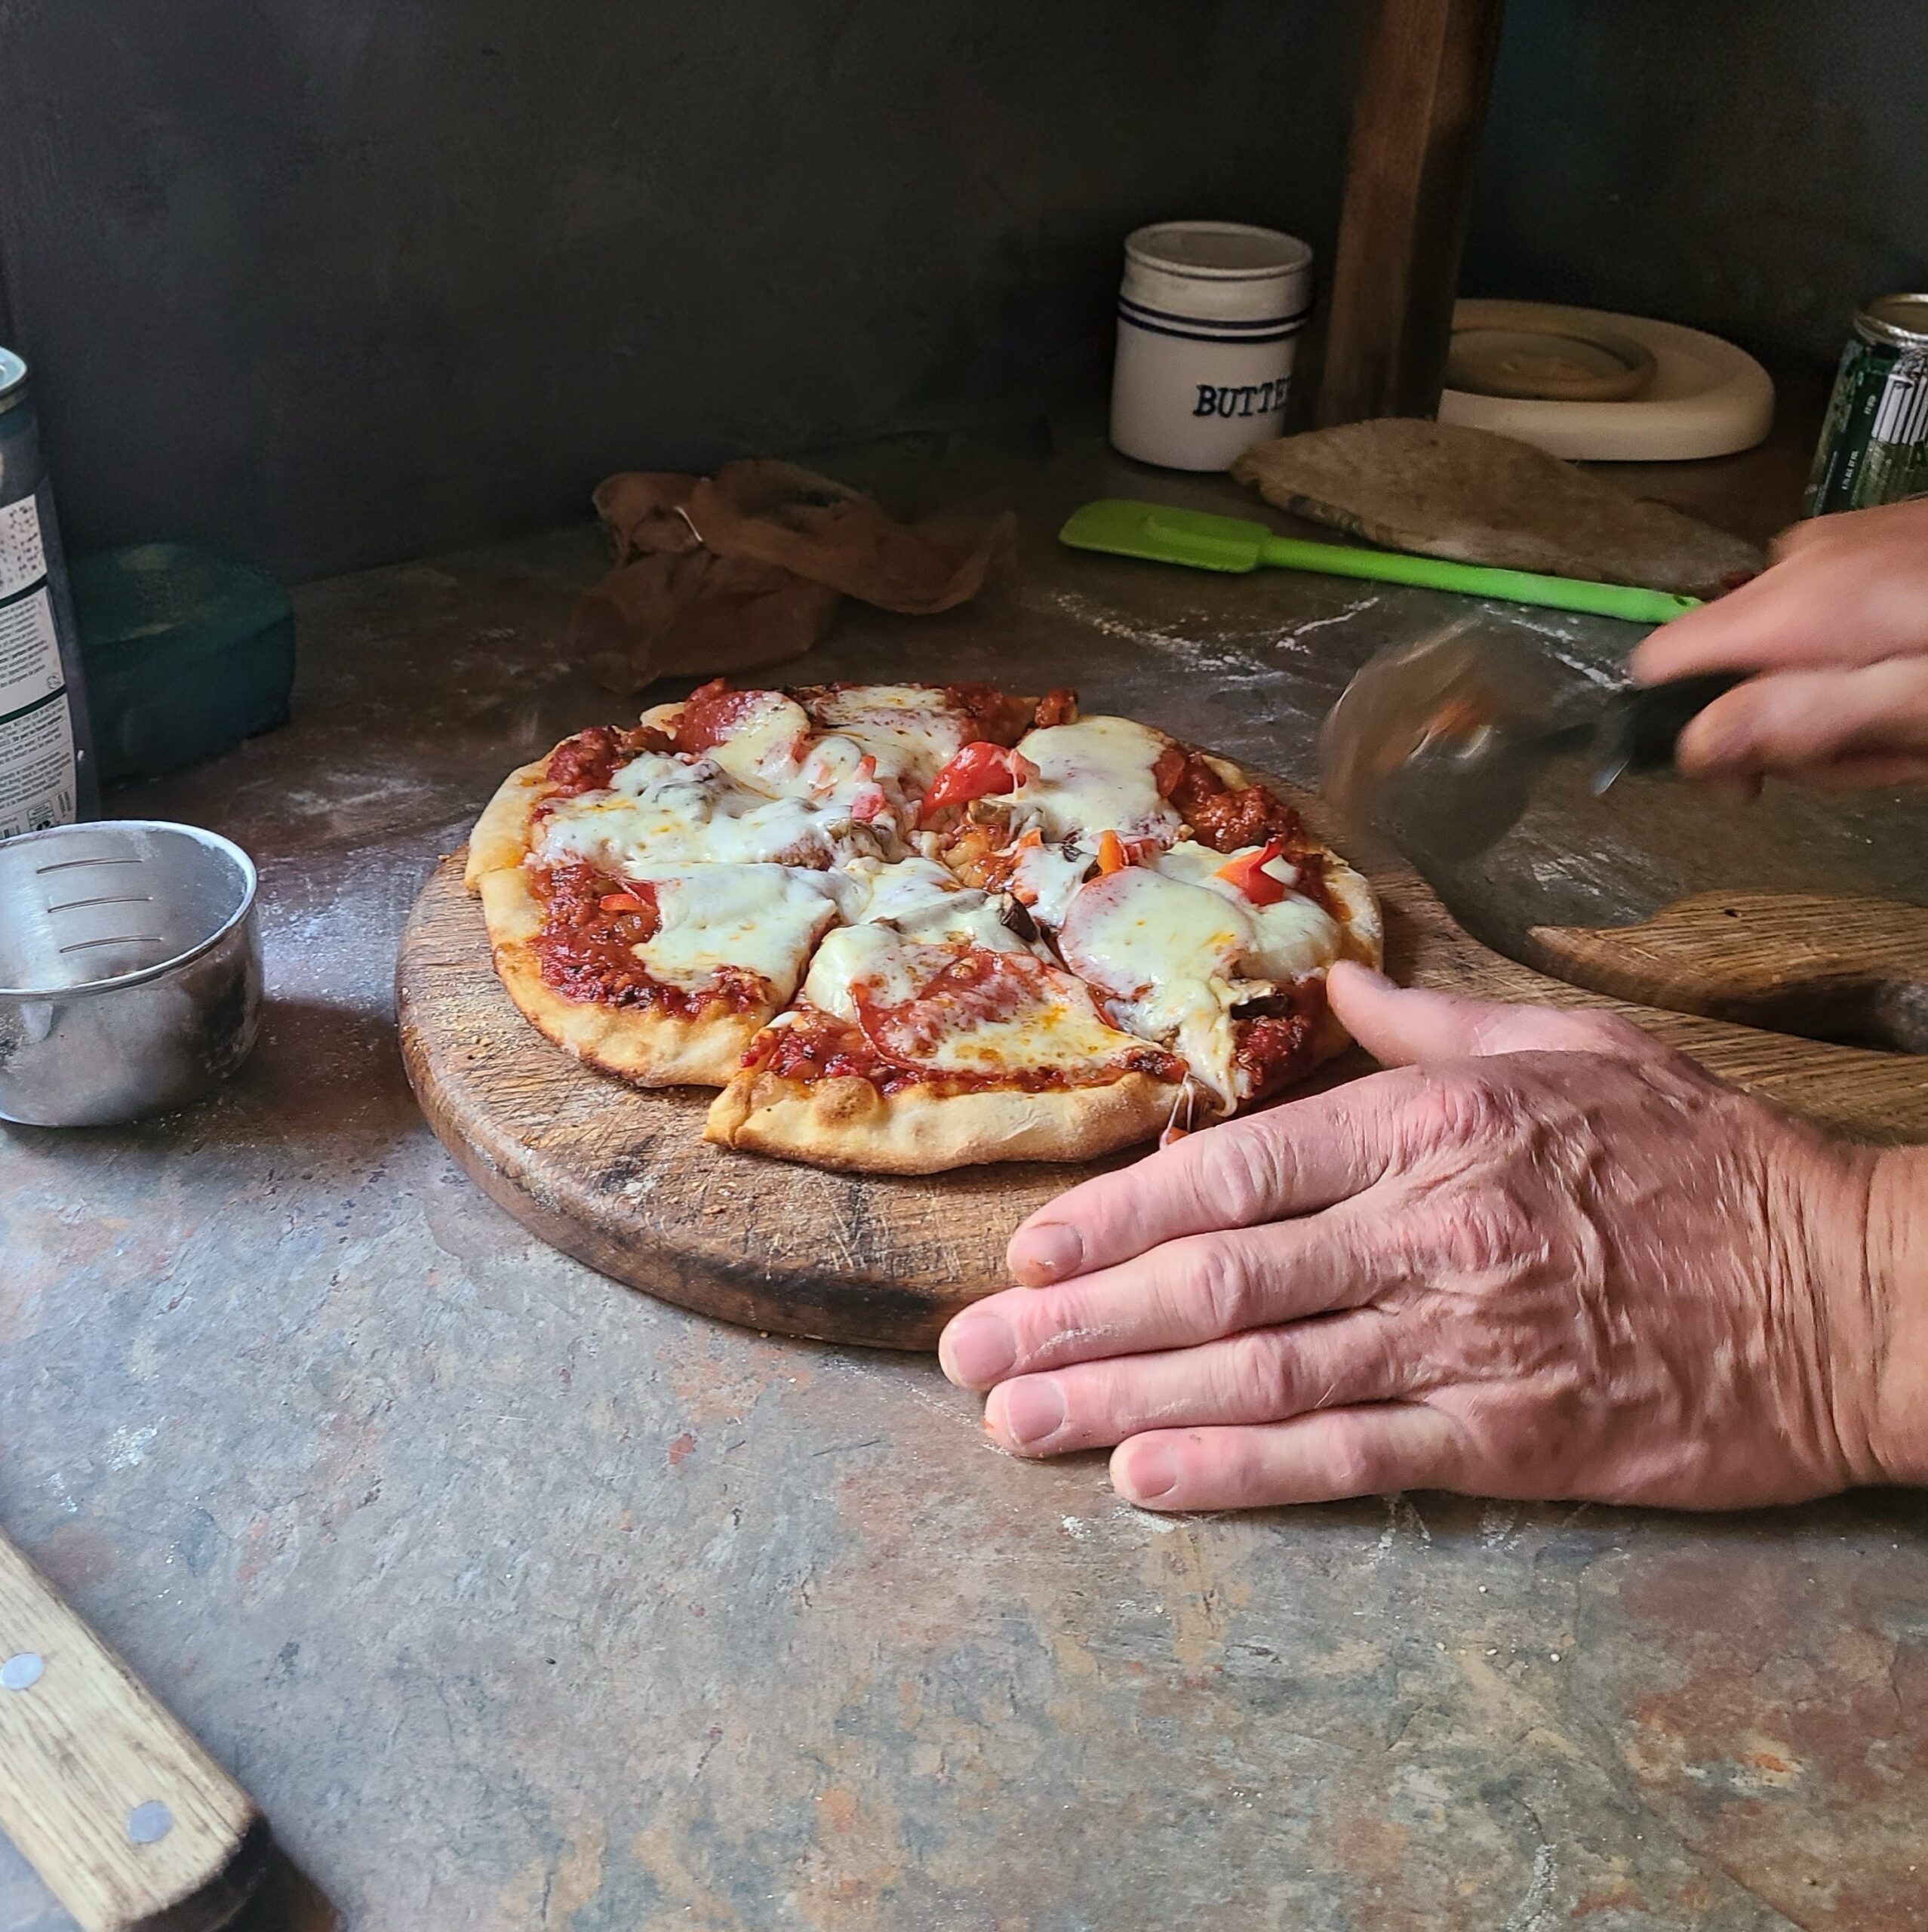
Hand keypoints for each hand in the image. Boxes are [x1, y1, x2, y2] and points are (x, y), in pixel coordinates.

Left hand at [940, 963, 1927, 1510]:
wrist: (1851, 1290)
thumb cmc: (1703, 1157)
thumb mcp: (1572, 1046)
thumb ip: (1430, 1021)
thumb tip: (1333, 973)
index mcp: (1427, 1121)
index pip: (1231, 1171)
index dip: (1112, 1215)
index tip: (1026, 1251)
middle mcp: (1425, 1225)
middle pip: (1211, 1277)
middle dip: (1073, 1317)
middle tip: (969, 1354)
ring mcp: (1463, 1337)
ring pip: (1255, 1369)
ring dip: (1119, 1398)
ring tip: (1018, 1423)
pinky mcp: (1510, 1439)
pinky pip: (1348, 1457)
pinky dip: (1239, 1470)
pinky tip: (1146, 1479)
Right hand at [1629, 497, 1927, 791]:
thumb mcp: (1913, 704)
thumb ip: (1803, 721)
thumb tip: (1696, 742)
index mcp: (1799, 603)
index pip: (1657, 663)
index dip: (1681, 730)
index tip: (1740, 776)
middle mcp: (1801, 563)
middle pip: (1722, 667)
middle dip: (1782, 729)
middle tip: (1860, 753)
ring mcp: (1832, 547)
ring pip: (1771, 649)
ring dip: (1823, 700)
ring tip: (1896, 719)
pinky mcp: (1861, 544)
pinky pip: (1814, 617)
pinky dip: (1847, 659)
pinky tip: (1899, 672)